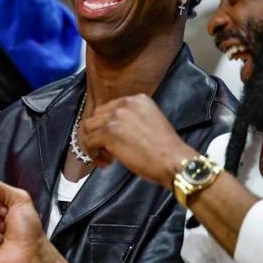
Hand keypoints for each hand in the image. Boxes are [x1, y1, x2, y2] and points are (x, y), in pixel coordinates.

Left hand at [79, 94, 195, 186]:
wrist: (173, 161)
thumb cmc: (166, 149)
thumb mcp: (151, 122)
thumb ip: (133, 119)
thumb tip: (114, 130)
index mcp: (137, 100)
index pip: (109, 108)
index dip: (107, 125)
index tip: (113, 139)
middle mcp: (125, 104)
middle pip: (96, 116)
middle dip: (98, 134)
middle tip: (108, 150)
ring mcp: (116, 117)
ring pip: (89, 128)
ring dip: (94, 144)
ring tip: (107, 158)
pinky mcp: (109, 133)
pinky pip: (89, 142)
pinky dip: (93, 154)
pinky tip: (106, 162)